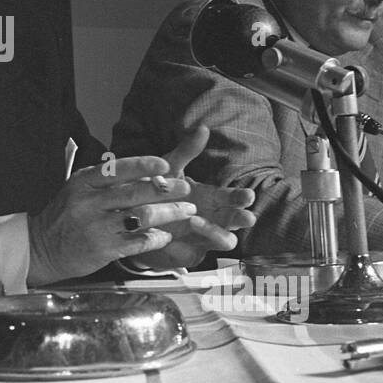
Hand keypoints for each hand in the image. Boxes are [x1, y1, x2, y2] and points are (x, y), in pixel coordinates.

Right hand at [27, 155, 196, 285]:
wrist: (42, 248)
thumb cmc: (66, 216)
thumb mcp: (78, 190)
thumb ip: (106, 181)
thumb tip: (145, 172)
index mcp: (83, 182)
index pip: (117, 169)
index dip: (143, 166)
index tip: (165, 164)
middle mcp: (89, 203)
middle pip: (135, 192)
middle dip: (166, 190)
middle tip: (186, 188)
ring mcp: (96, 227)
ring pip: (141, 217)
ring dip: (168, 213)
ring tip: (186, 211)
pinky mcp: (103, 250)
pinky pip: (138, 242)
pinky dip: (156, 237)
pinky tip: (166, 234)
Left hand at [126, 125, 256, 271]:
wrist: (134, 215)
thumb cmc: (159, 190)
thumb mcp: (170, 168)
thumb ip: (186, 151)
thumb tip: (203, 128)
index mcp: (212, 198)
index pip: (234, 198)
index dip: (242, 198)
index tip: (247, 196)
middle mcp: (212, 217)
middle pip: (235, 221)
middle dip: (241, 218)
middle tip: (245, 216)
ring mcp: (201, 237)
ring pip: (223, 241)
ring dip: (216, 233)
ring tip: (196, 221)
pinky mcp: (186, 252)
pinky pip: (194, 254)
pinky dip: (187, 247)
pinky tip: (174, 238)